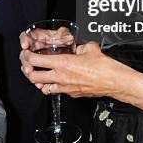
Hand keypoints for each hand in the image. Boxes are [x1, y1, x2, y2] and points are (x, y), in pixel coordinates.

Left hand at [19, 41, 138, 99]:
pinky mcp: (72, 94)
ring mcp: (66, 88)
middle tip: (29, 66)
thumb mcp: (90, 48)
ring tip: (41, 75)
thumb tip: (78, 48)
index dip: (27, 57)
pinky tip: (56, 81)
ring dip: (40, 81)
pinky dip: (53, 87)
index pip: (36, 61)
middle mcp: (61, 77)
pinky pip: (57, 91)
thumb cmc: (105, 67)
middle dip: (29, 71)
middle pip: (34, 77)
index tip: (26, 54)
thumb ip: (80, 47)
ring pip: (43, 87)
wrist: (115, 82)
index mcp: (63, 63)